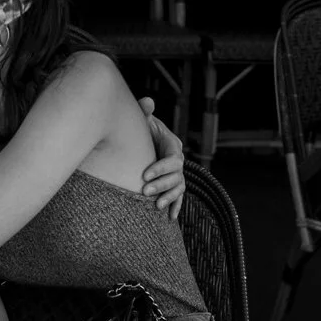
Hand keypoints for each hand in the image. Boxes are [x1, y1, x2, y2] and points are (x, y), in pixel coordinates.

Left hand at [136, 97, 187, 220]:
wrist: (142, 141)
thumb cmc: (142, 129)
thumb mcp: (143, 120)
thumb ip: (144, 112)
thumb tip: (147, 102)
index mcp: (172, 145)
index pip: (172, 158)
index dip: (161, 167)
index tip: (144, 174)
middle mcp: (178, 161)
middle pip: (176, 175)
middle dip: (162, 184)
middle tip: (145, 191)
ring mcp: (177, 174)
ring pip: (178, 188)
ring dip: (169, 197)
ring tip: (156, 206)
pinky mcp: (172, 185)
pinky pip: (178, 197)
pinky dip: (176, 207)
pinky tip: (170, 218)